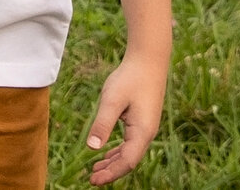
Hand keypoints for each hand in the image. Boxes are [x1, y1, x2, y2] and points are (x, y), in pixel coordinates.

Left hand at [83, 52, 167, 182]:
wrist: (148, 61)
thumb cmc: (129, 79)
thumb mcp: (112, 100)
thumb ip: (102, 124)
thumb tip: (91, 148)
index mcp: (142, 132)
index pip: (127, 162)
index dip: (111, 173)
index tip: (94, 181)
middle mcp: (147, 133)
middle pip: (129, 161)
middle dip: (111, 171)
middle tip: (92, 180)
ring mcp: (145, 128)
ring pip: (129, 153)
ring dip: (113, 162)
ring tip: (95, 170)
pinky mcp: (141, 121)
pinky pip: (130, 143)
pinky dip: (117, 151)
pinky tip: (106, 153)